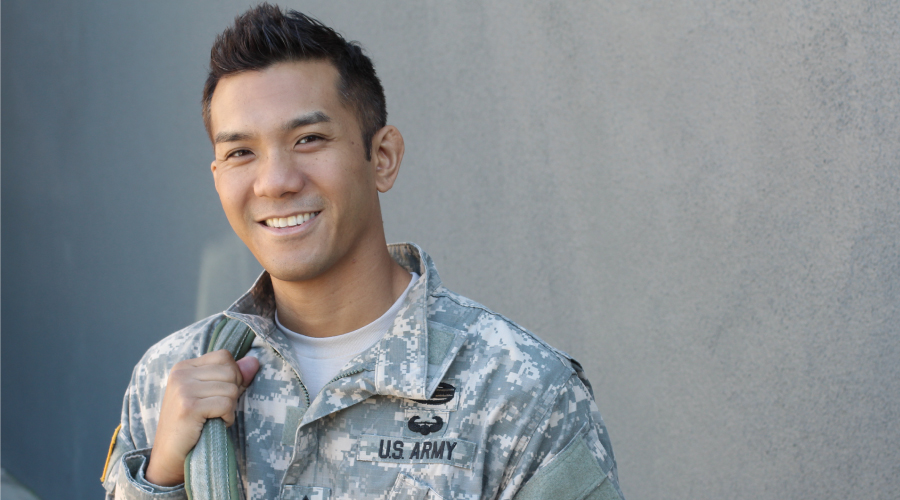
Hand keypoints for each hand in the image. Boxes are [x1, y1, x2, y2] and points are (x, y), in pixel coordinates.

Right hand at [145, 350, 259, 486]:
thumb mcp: (210, 395)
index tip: (219, 395)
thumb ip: (232, 376)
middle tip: (216, 410)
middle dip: (232, 393)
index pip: (224, 356)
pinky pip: (226, 404)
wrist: (169, 458)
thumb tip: (254, 361)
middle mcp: (181, 374)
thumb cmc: (192, 426)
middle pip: (230, 371)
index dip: (232, 376)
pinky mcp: (188, 407)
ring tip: (213, 418)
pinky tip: (214, 425)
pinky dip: (226, 418)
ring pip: (231, 389)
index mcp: (184, 367)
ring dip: (229, 408)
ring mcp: (183, 389)